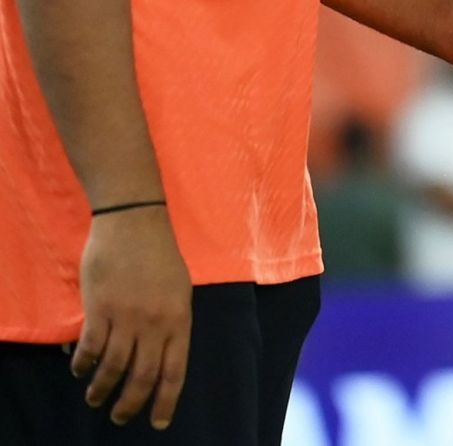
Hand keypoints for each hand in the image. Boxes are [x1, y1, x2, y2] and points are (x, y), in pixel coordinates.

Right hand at [70, 206, 190, 429]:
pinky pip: (90, 347)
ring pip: (113, 367)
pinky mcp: (100, 309)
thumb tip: (160, 353)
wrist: (134, 223)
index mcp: (179, 319)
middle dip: (131, 403)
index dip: (166, 400)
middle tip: (120, 416)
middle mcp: (155, 323)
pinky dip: (83, 364)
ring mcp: (126, 317)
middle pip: (143, 376)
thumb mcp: (179, 289)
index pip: (175, 370)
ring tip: (96, 398)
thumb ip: (171, 322)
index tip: (157, 422)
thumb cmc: (160, 255)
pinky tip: (79, 370)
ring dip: (102, 388)